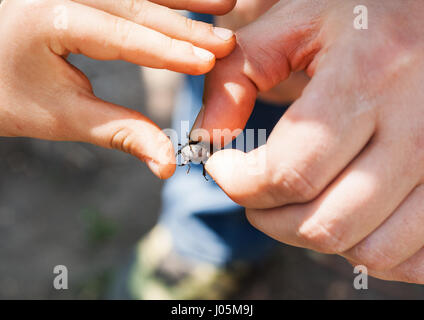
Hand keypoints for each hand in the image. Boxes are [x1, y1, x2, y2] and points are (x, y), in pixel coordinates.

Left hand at [0, 0, 235, 178]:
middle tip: (226, 42)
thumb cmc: (10, 97)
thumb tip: (169, 163)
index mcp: (51, 19)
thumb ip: (122, 133)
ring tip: (224, 4)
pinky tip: (187, 0)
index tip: (210, 61)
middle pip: (135, 5)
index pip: (123, 35)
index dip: (170, 50)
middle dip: (184, 26)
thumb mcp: (63, 118)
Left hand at [195, 0, 423, 282]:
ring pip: (368, 249)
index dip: (238, 183)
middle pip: (325, 223)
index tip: (221, 167)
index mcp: (367, 78)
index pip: (289, 172)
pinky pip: (411, 255)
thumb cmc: (358, 16)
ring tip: (295, 201)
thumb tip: (205, 141)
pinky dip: (366, 250)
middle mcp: (416, 127)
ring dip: (313, 235)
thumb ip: (234, 78)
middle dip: (268, 217)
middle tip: (251, 190)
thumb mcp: (290, 26)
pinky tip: (342, 215)